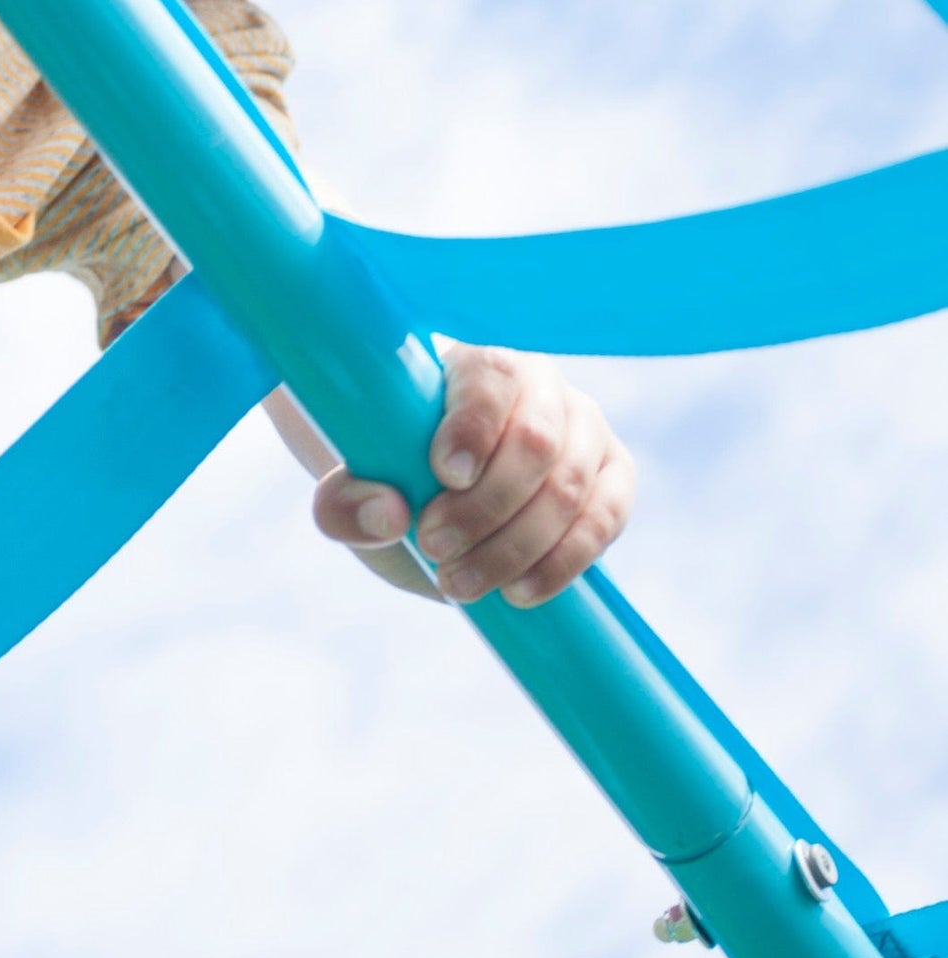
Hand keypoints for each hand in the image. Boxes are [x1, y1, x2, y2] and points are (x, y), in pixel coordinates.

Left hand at [312, 346, 634, 606]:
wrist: (433, 507)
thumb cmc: (390, 483)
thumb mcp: (353, 495)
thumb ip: (345, 503)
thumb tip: (387, 513)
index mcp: (474, 366)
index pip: (490, 376)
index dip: (474, 424)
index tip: (443, 474)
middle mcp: (540, 387)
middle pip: (536, 440)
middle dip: (486, 506)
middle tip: (434, 546)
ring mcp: (583, 429)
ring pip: (569, 485)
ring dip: (515, 545)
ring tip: (458, 582)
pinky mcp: (611, 478)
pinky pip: (606, 516)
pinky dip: (564, 560)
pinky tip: (518, 592)